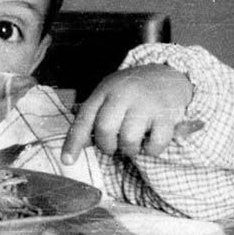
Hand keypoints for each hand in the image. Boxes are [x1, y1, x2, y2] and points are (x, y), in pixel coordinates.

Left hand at [61, 64, 193, 164]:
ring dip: (129, 150)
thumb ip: (95, 116)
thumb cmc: (131, 90)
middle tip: (113, 146)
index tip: (66, 161)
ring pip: (128, 139)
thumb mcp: (109, 94)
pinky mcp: (166, 114)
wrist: (167, 73)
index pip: (84, 118)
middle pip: (105, 129)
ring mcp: (146, 104)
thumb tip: (80, 144)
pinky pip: (155, 143)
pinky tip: (150, 142)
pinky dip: (151, 150)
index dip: (73, 142)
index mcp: (105, 91)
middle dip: (106, 146)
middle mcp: (123, 95)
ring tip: (132, 144)